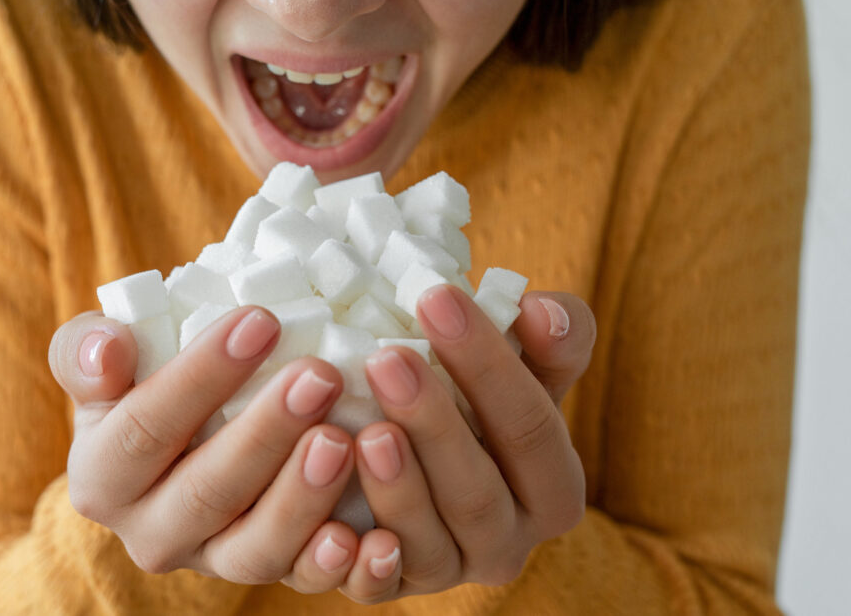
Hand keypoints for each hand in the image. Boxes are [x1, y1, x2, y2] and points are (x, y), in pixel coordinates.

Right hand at [48, 306, 374, 590]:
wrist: (185, 434)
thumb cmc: (146, 381)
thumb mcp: (105, 362)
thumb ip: (88, 351)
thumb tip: (107, 349)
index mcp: (104, 478)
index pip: (146, 428)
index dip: (201, 376)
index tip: (261, 320)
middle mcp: (153, 533)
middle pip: (207, 492)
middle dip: (265, 433)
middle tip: (320, 375)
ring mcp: (215, 561)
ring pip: (257, 550)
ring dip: (303, 499)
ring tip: (344, 441)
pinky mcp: (272, 574)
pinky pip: (305, 582)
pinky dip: (342, 565)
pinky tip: (377, 536)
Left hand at [330, 286, 593, 603]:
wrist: (423, 442)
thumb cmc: (475, 393)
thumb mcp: (524, 363)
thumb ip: (551, 338)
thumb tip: (542, 312)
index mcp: (552, 488)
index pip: (530, 427)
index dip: (487, 364)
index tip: (436, 299)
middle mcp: (508, 543)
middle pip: (477, 492)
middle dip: (434, 425)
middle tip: (386, 359)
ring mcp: (448, 571)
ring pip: (427, 543)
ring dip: (397, 489)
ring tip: (363, 431)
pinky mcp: (392, 589)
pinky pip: (376, 589)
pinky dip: (359, 564)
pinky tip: (334, 525)